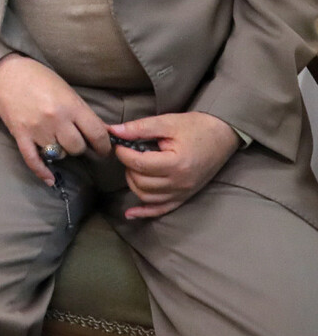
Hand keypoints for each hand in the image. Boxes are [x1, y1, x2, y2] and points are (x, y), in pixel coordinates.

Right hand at [0, 54, 113, 183]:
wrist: (5, 71)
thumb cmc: (38, 76)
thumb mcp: (66, 89)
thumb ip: (82, 111)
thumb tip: (101, 131)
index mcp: (71, 106)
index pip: (97, 134)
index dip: (104, 146)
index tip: (103, 149)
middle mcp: (56, 119)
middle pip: (77, 148)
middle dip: (80, 147)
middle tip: (77, 142)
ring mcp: (37, 129)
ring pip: (58, 154)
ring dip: (61, 151)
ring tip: (58, 143)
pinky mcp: (20, 135)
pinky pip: (33, 159)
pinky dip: (42, 171)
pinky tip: (50, 179)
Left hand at [109, 113, 238, 218]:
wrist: (222, 135)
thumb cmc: (196, 127)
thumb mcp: (167, 122)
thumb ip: (139, 128)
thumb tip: (113, 130)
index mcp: (177, 164)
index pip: (139, 164)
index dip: (123, 153)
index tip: (120, 143)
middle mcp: (180, 183)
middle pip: (141, 182)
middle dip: (128, 166)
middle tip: (129, 152)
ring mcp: (183, 193)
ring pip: (146, 196)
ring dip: (134, 182)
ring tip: (135, 166)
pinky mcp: (184, 197)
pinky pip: (161, 209)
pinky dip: (144, 212)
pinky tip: (130, 213)